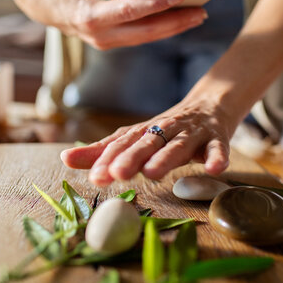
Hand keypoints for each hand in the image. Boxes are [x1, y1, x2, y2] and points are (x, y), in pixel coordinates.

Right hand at [12, 0, 206, 49]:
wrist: (38, 4)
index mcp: (86, 16)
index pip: (127, 11)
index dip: (155, 5)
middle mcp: (98, 35)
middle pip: (144, 31)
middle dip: (175, 22)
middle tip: (201, 12)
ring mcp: (104, 42)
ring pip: (146, 37)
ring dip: (173, 27)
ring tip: (197, 15)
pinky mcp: (111, 42)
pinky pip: (140, 36)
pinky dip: (160, 28)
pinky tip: (179, 20)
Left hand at [61, 96, 237, 185]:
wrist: (210, 105)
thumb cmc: (167, 130)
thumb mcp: (136, 138)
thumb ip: (103, 151)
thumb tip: (64, 158)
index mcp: (143, 131)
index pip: (122, 144)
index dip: (108, 159)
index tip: (94, 177)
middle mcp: (165, 129)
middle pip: (147, 143)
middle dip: (132, 157)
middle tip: (117, 173)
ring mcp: (191, 133)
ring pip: (178, 145)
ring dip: (166, 158)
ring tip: (153, 173)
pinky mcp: (216, 137)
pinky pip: (217, 147)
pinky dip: (217, 157)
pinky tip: (214, 168)